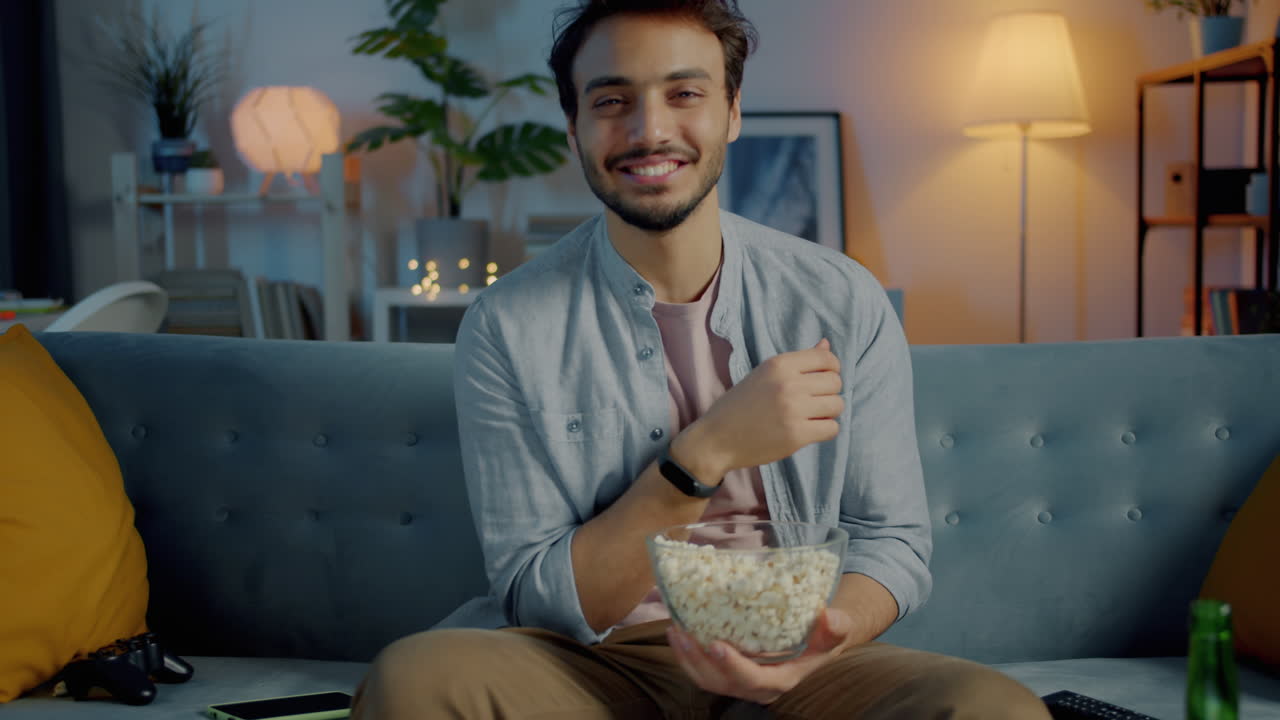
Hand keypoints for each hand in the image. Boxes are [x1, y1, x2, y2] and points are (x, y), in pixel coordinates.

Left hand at [666, 607, 851, 704]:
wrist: (815, 642)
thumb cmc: (823, 636)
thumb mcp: (836, 631)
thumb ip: (836, 627)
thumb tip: (828, 616)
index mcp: (781, 680)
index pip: (753, 680)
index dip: (733, 667)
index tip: (716, 645)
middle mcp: (757, 685)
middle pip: (721, 684)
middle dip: (699, 662)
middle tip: (683, 634)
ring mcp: (740, 680)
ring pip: (707, 680)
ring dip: (686, 659)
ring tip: (675, 631)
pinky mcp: (728, 670)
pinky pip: (702, 670)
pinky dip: (687, 654)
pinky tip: (677, 630)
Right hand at [676, 339, 842, 476]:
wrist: (717, 438)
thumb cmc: (740, 404)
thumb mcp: (765, 374)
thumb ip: (798, 361)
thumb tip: (826, 344)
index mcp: (779, 364)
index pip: (826, 358)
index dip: (832, 369)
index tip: (822, 379)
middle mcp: (788, 384)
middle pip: (835, 382)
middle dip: (829, 392)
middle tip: (813, 401)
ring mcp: (793, 410)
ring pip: (837, 405)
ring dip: (828, 412)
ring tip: (811, 416)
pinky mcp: (796, 436)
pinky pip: (832, 428)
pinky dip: (825, 430)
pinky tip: (809, 429)